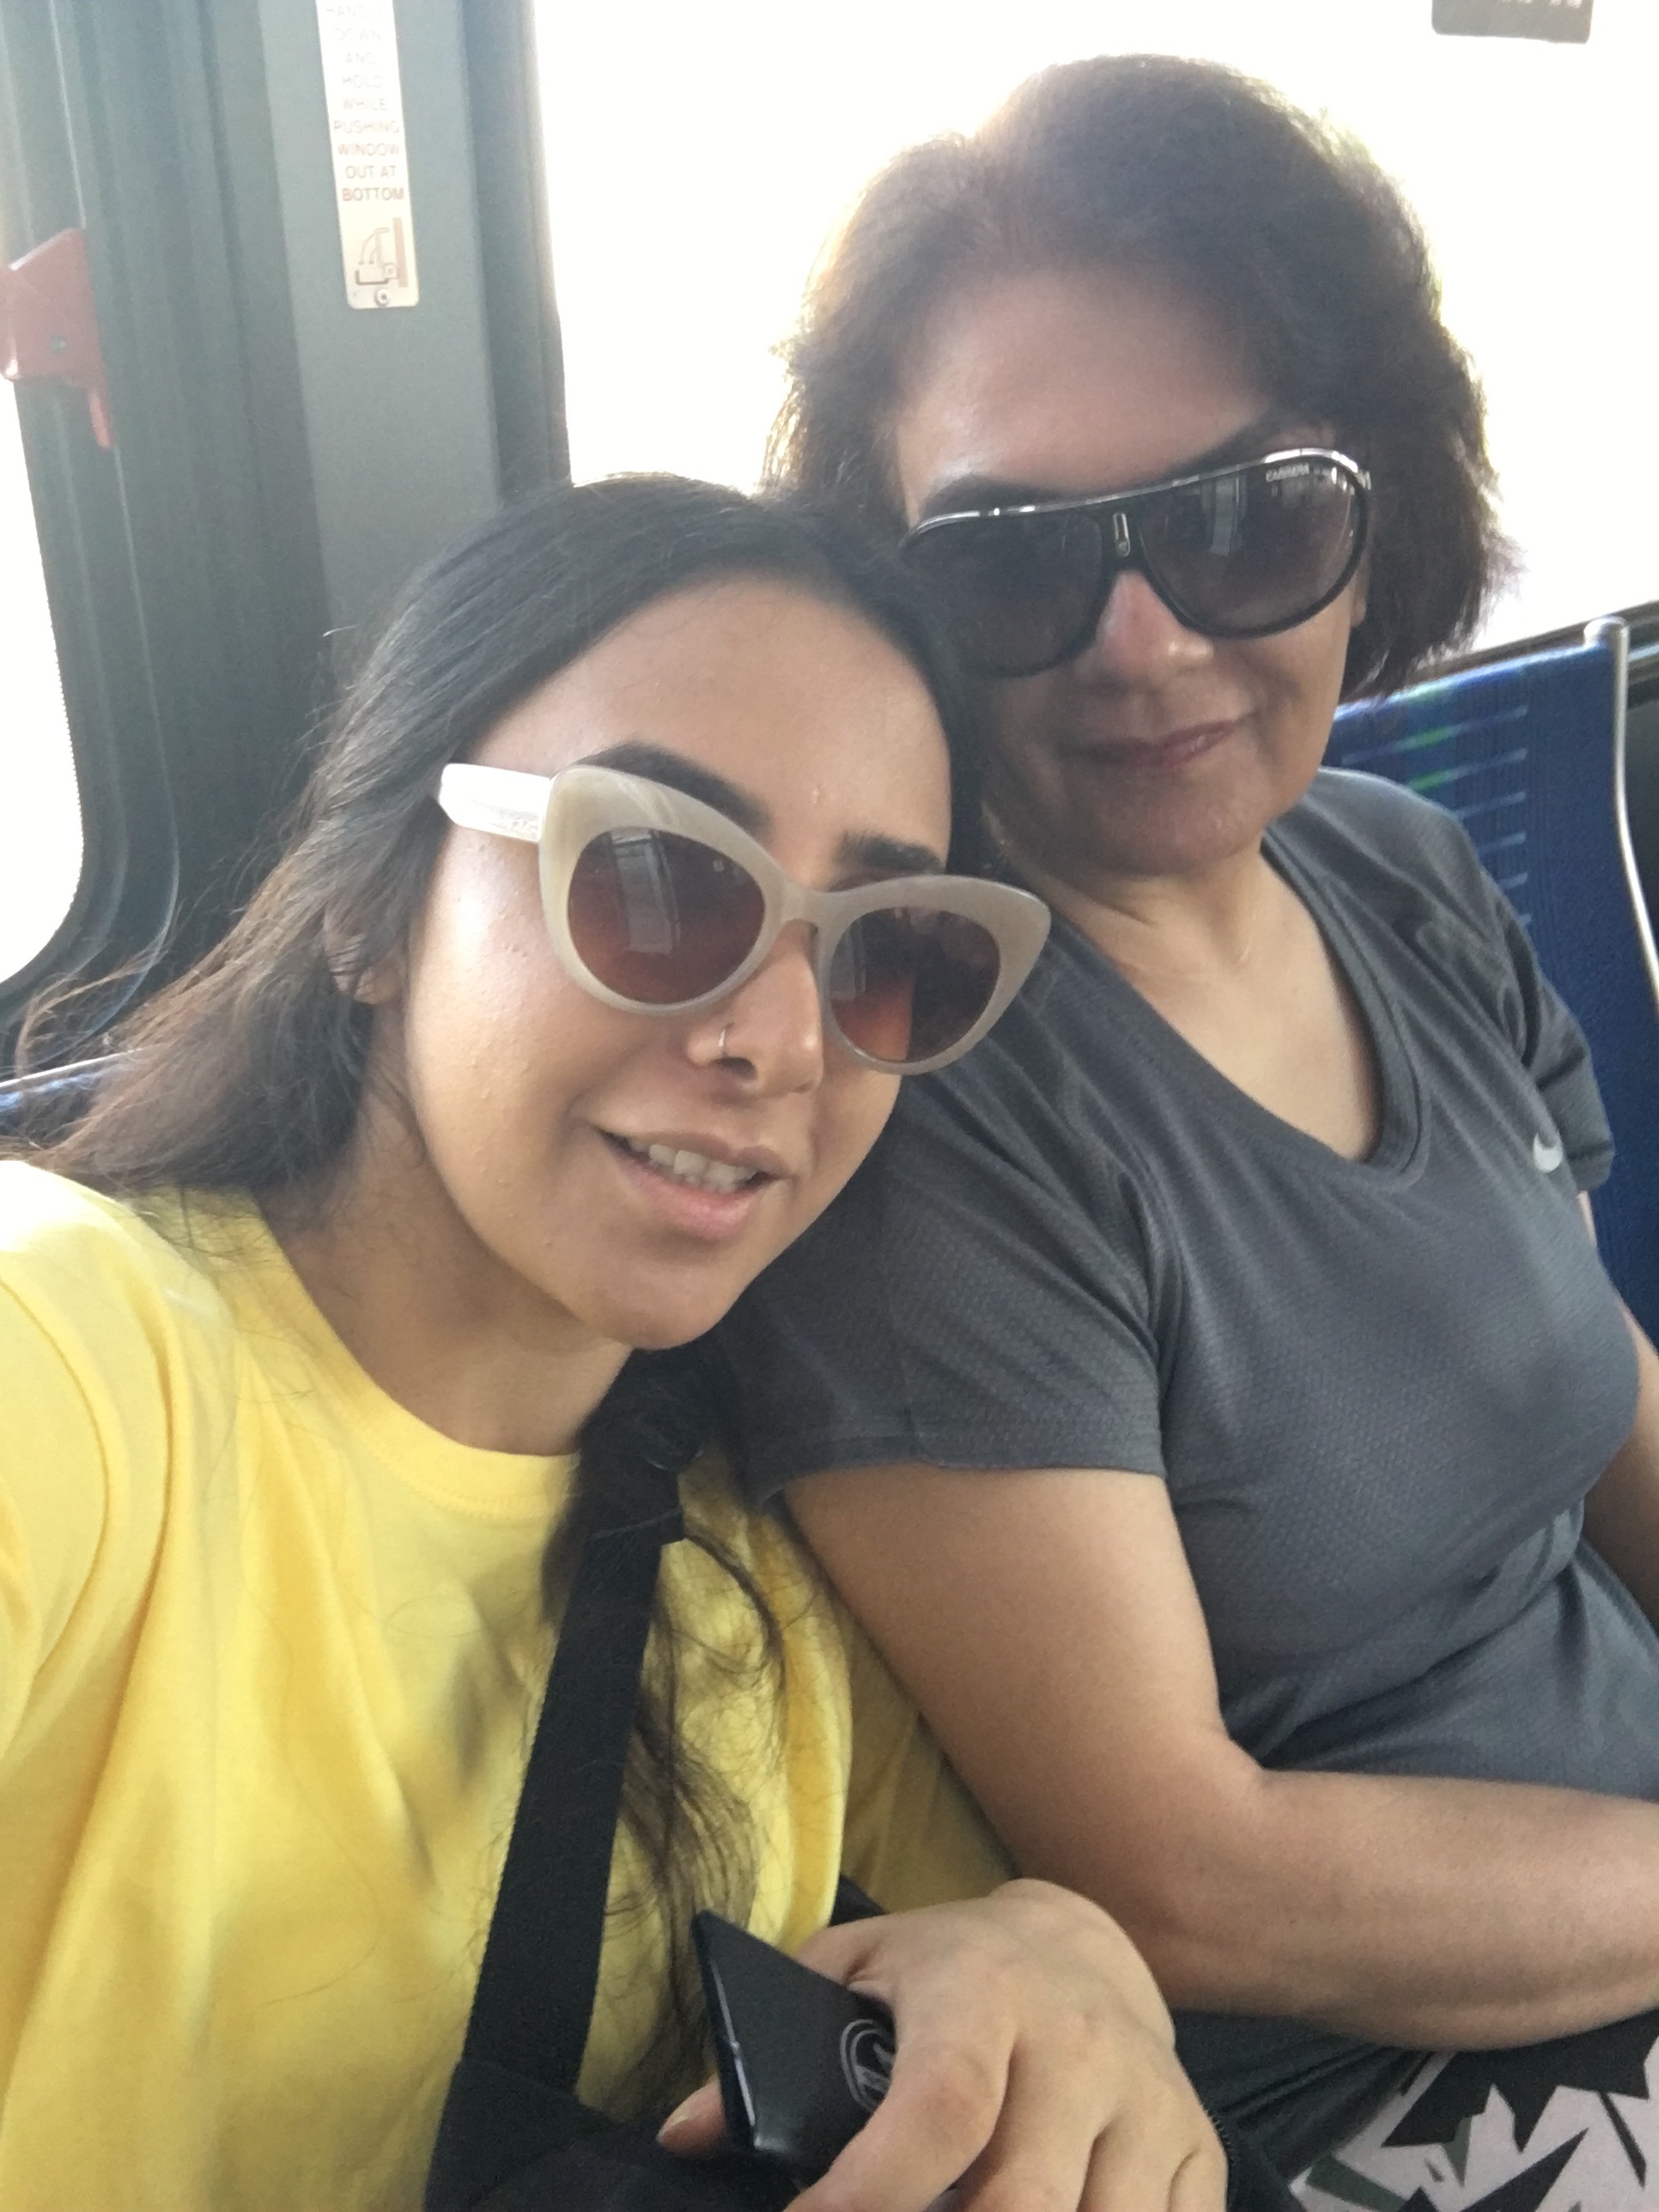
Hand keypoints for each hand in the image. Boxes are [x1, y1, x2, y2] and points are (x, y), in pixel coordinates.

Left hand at [658, 1877, 1225, 2211]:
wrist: (1082, 1943)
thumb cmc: (948, 1971)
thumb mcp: (853, 1971)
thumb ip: (769, 2046)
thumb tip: (683, 2135)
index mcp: (984, 1993)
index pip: (941, 2108)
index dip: (873, 2191)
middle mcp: (1079, 2046)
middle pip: (1024, 2201)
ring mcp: (1151, 2103)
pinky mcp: (1196, 2154)